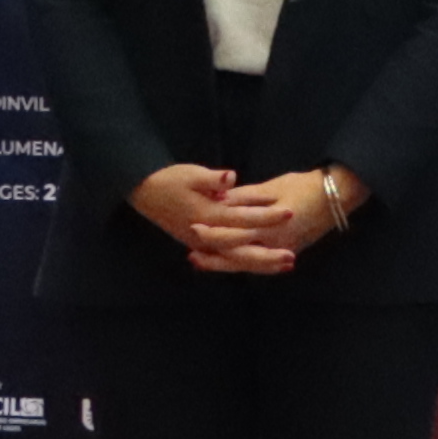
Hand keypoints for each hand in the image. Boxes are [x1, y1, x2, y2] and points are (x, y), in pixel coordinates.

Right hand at [129, 161, 290, 275]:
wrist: (145, 191)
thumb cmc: (170, 180)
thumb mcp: (191, 174)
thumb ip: (211, 179)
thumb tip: (229, 178)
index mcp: (206, 216)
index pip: (241, 219)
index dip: (266, 216)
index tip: (290, 213)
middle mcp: (204, 235)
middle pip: (239, 250)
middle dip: (266, 255)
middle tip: (292, 256)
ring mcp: (202, 243)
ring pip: (234, 259)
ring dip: (260, 263)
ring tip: (287, 264)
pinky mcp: (202, 245)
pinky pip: (228, 258)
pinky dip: (247, 262)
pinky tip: (267, 264)